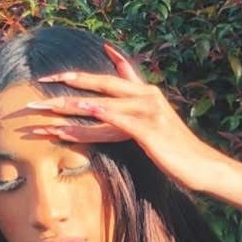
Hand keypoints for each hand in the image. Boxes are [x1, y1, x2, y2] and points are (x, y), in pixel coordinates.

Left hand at [25, 42, 223, 191]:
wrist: (201, 166)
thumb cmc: (177, 151)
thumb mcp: (157, 124)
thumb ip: (139, 107)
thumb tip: (123, 99)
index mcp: (145, 93)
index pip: (109, 78)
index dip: (81, 76)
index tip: (54, 76)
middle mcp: (145, 95)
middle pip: (100, 84)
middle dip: (69, 84)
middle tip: (40, 87)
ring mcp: (147, 111)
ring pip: (102, 103)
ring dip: (72, 106)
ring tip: (46, 108)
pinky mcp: (148, 130)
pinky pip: (116, 122)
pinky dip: (96, 119)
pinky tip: (77, 119)